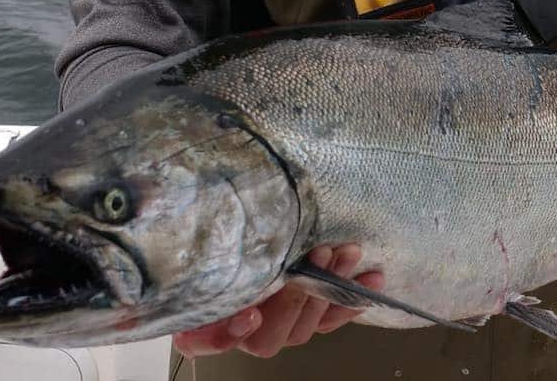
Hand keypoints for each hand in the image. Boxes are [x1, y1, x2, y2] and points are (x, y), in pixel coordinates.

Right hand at [172, 244, 383, 358]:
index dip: (230, 332)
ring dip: (331, 287)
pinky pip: (331, 319)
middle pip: (273, 334)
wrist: (235, 240)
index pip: (213, 340)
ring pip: (307, 326)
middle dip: (301, 292)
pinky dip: (353, 299)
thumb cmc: (214, 242)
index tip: (248, 313)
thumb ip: (198, 243)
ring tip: (345, 253)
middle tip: (320, 255)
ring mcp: (279, 326)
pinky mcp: (309, 317)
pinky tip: (372, 280)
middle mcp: (245, 330)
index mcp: (208, 320)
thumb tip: (184, 214)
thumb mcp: (202, 240)